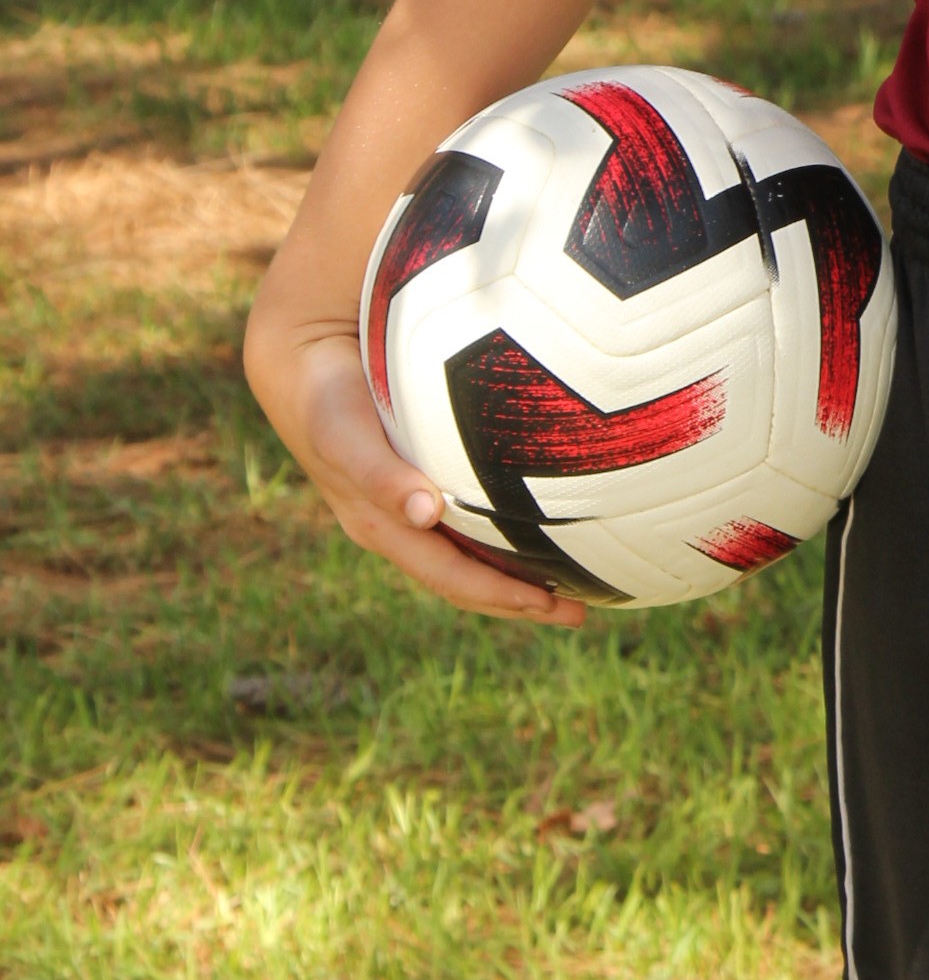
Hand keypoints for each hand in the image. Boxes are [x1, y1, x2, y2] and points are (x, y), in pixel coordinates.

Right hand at [246, 316, 582, 627]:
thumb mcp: (347, 439)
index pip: (455, 578)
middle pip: (466, 579)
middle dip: (520, 601)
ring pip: (468, 556)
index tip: (554, 606)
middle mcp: (399, 527)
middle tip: (579, 612)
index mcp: (385, 529)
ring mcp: (406, 508)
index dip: (503, 597)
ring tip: (569, 587)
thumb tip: (425, 513)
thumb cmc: (326, 402)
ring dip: (514, 576)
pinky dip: (501, 538)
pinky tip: (534, 531)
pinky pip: (464, 524)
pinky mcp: (415, 480)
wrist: (298, 366)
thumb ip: (381, 475)